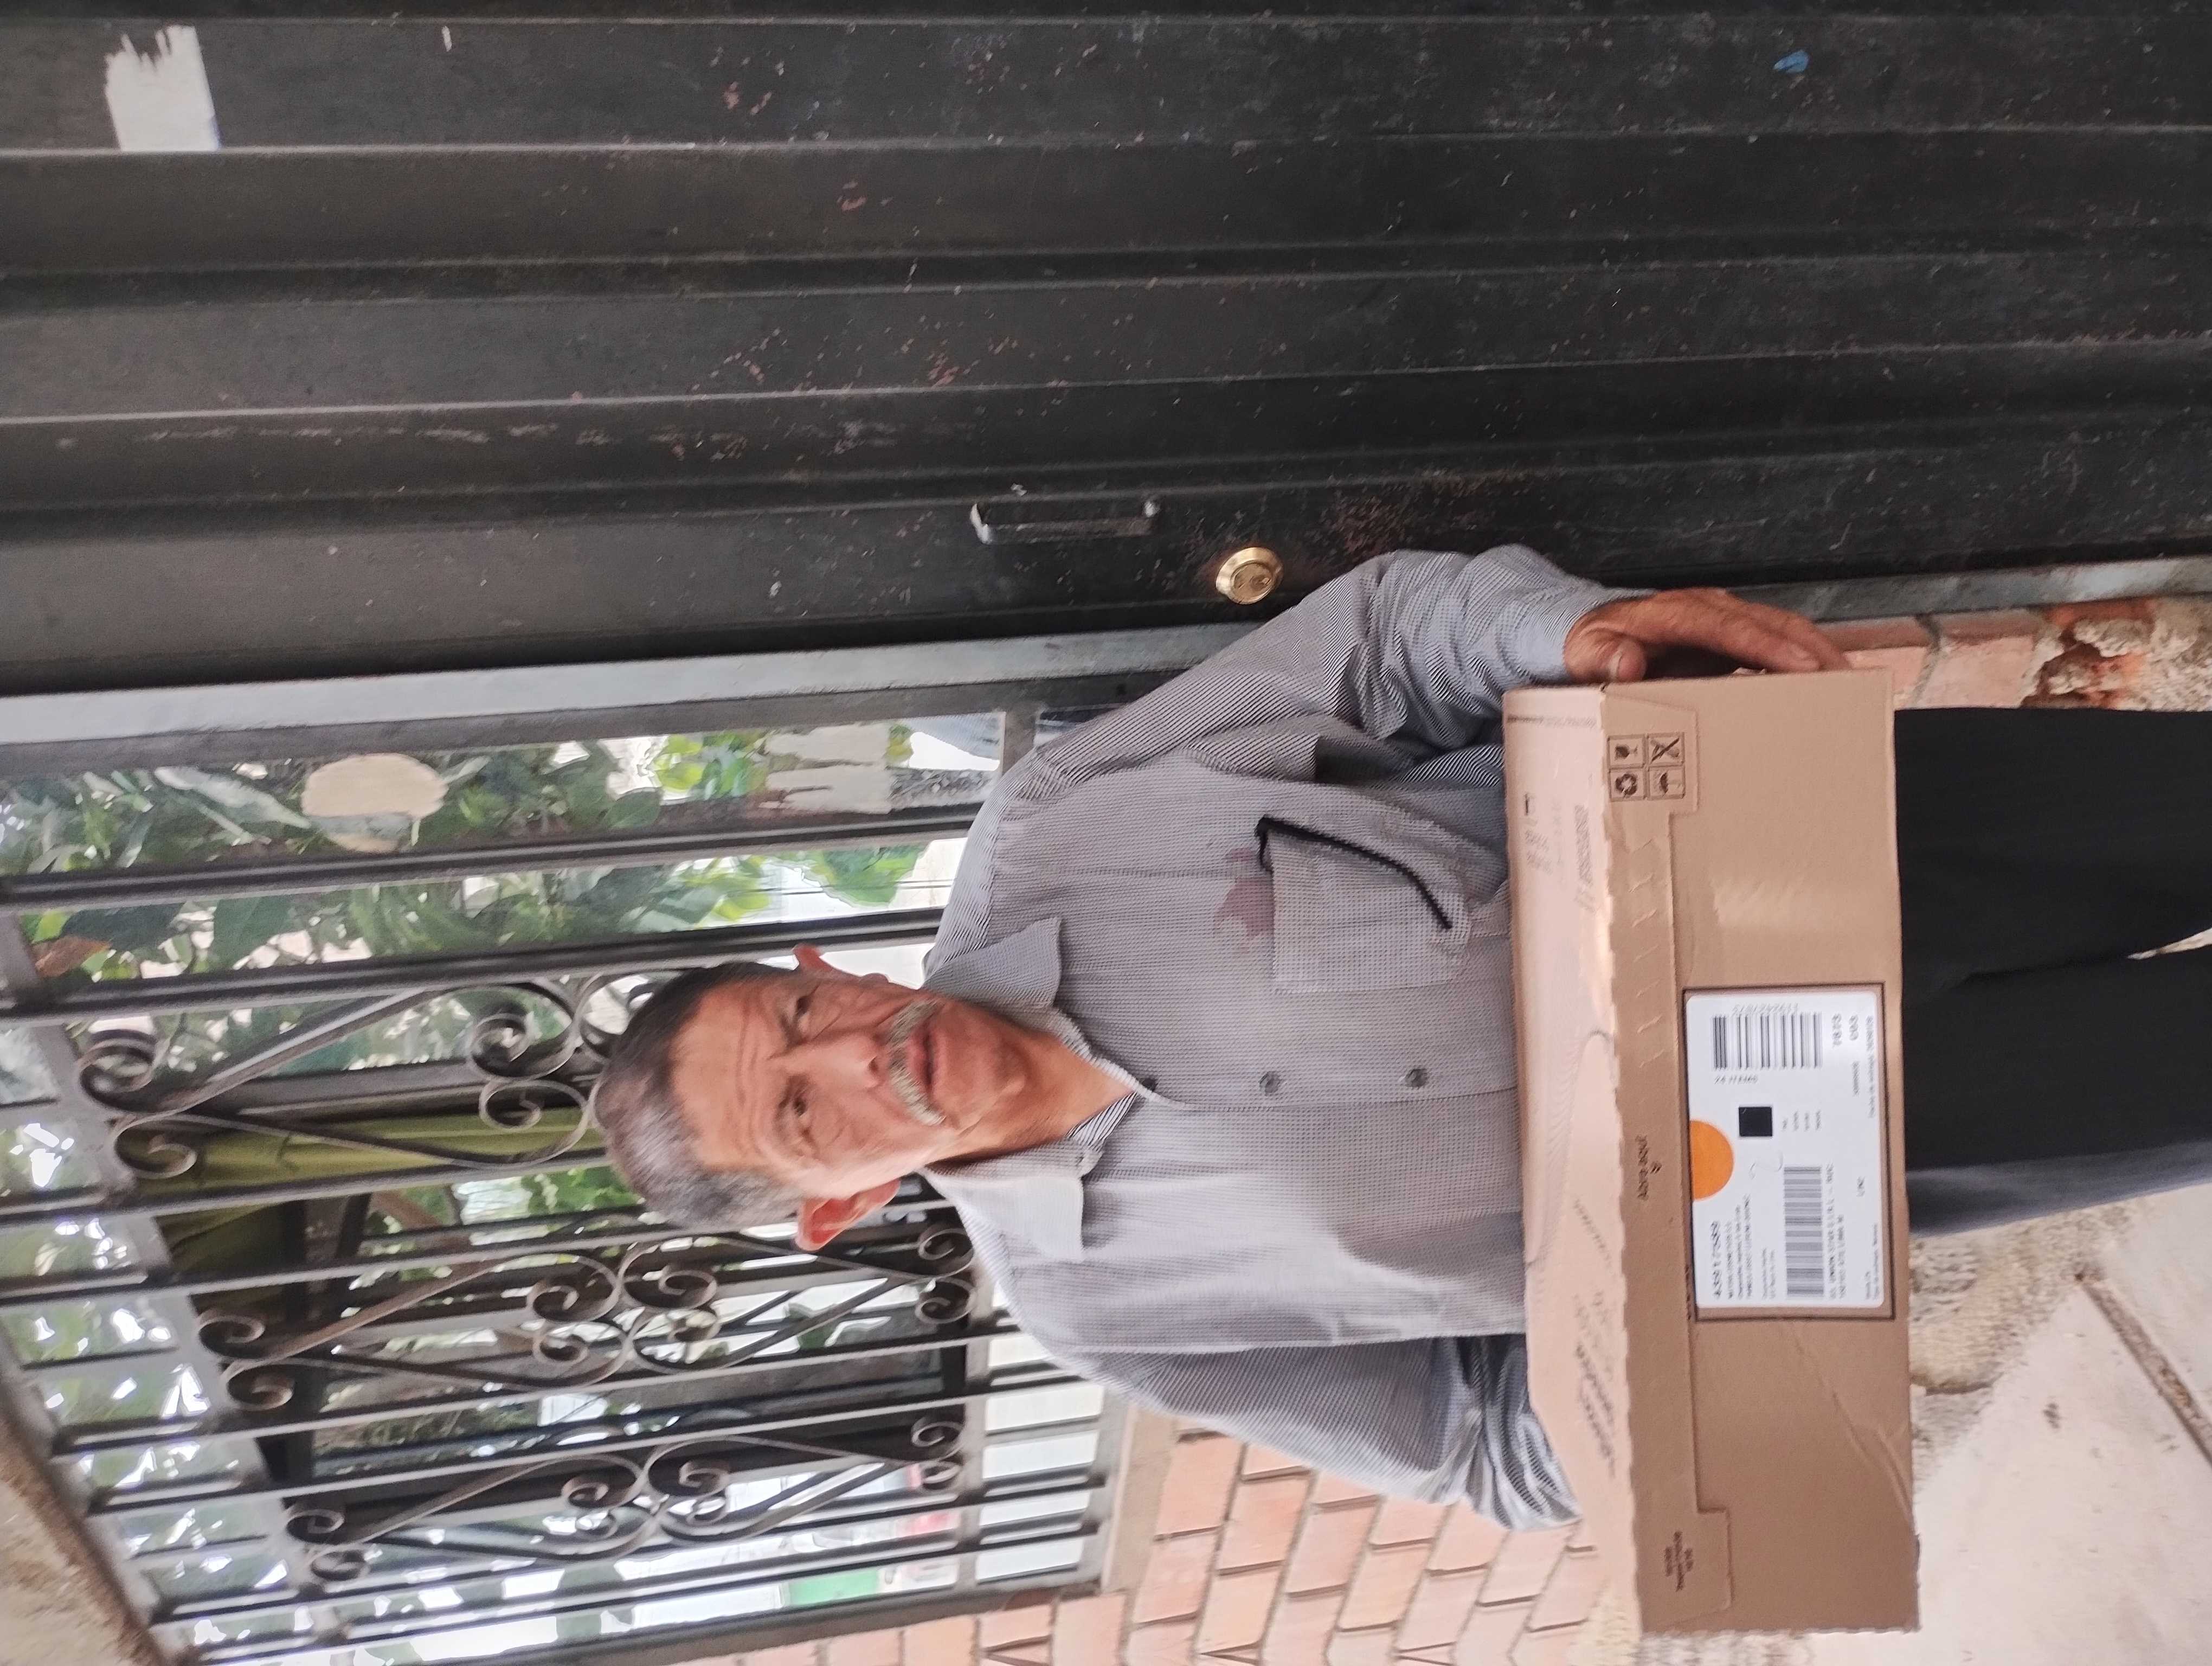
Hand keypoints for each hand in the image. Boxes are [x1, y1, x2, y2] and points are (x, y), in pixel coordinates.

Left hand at [1562, 589, 1847, 682]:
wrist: (1590, 636)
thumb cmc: (1590, 646)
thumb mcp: (1585, 652)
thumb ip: (1603, 658)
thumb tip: (1627, 663)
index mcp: (1674, 613)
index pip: (1730, 626)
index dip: (1769, 645)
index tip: (1803, 666)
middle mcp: (1707, 610)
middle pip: (1771, 622)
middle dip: (1813, 648)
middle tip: (1848, 680)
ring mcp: (1723, 621)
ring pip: (1782, 629)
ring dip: (1818, 653)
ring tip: (1852, 683)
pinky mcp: (1731, 639)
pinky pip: (1775, 643)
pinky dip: (1804, 660)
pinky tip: (1826, 684)